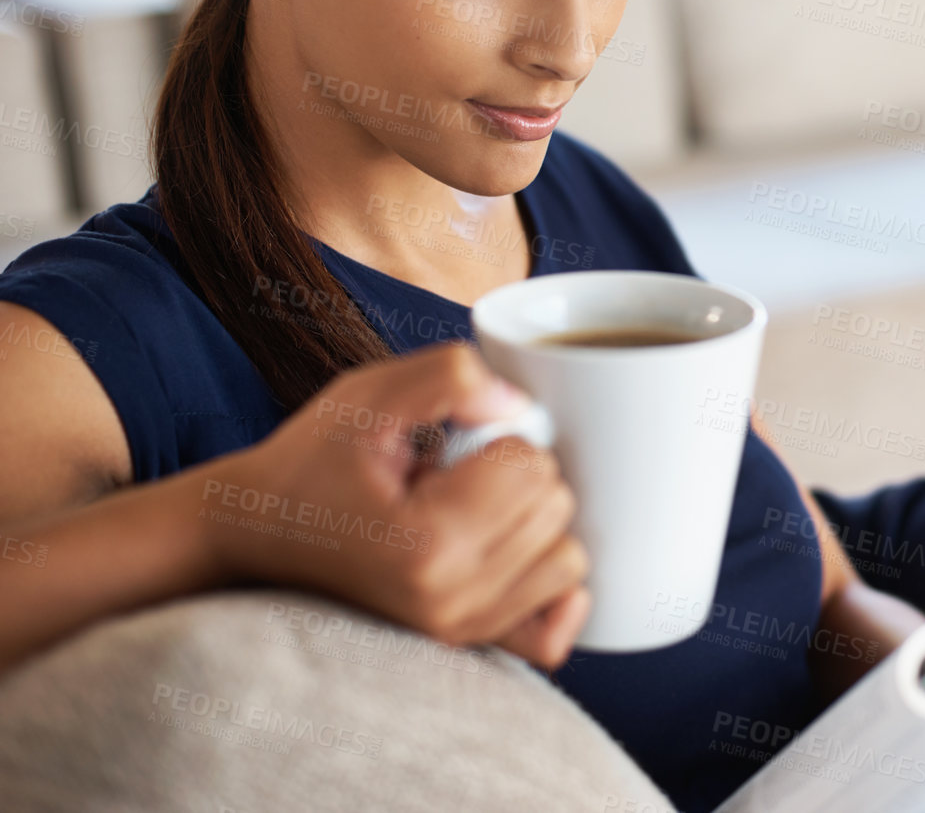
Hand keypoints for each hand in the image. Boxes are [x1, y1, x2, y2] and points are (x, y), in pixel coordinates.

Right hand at [198, 343, 589, 668]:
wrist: (260, 531)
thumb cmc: (315, 458)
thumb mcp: (371, 393)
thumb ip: (453, 376)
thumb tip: (520, 406)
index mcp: (428, 544)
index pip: (532, 465)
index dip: (497, 436)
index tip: (444, 448)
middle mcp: (450, 602)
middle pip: (556, 508)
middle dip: (518, 475)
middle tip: (451, 478)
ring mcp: (460, 632)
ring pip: (568, 560)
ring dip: (533, 523)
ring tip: (468, 512)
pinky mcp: (467, 644)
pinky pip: (553, 633)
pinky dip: (548, 587)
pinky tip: (511, 552)